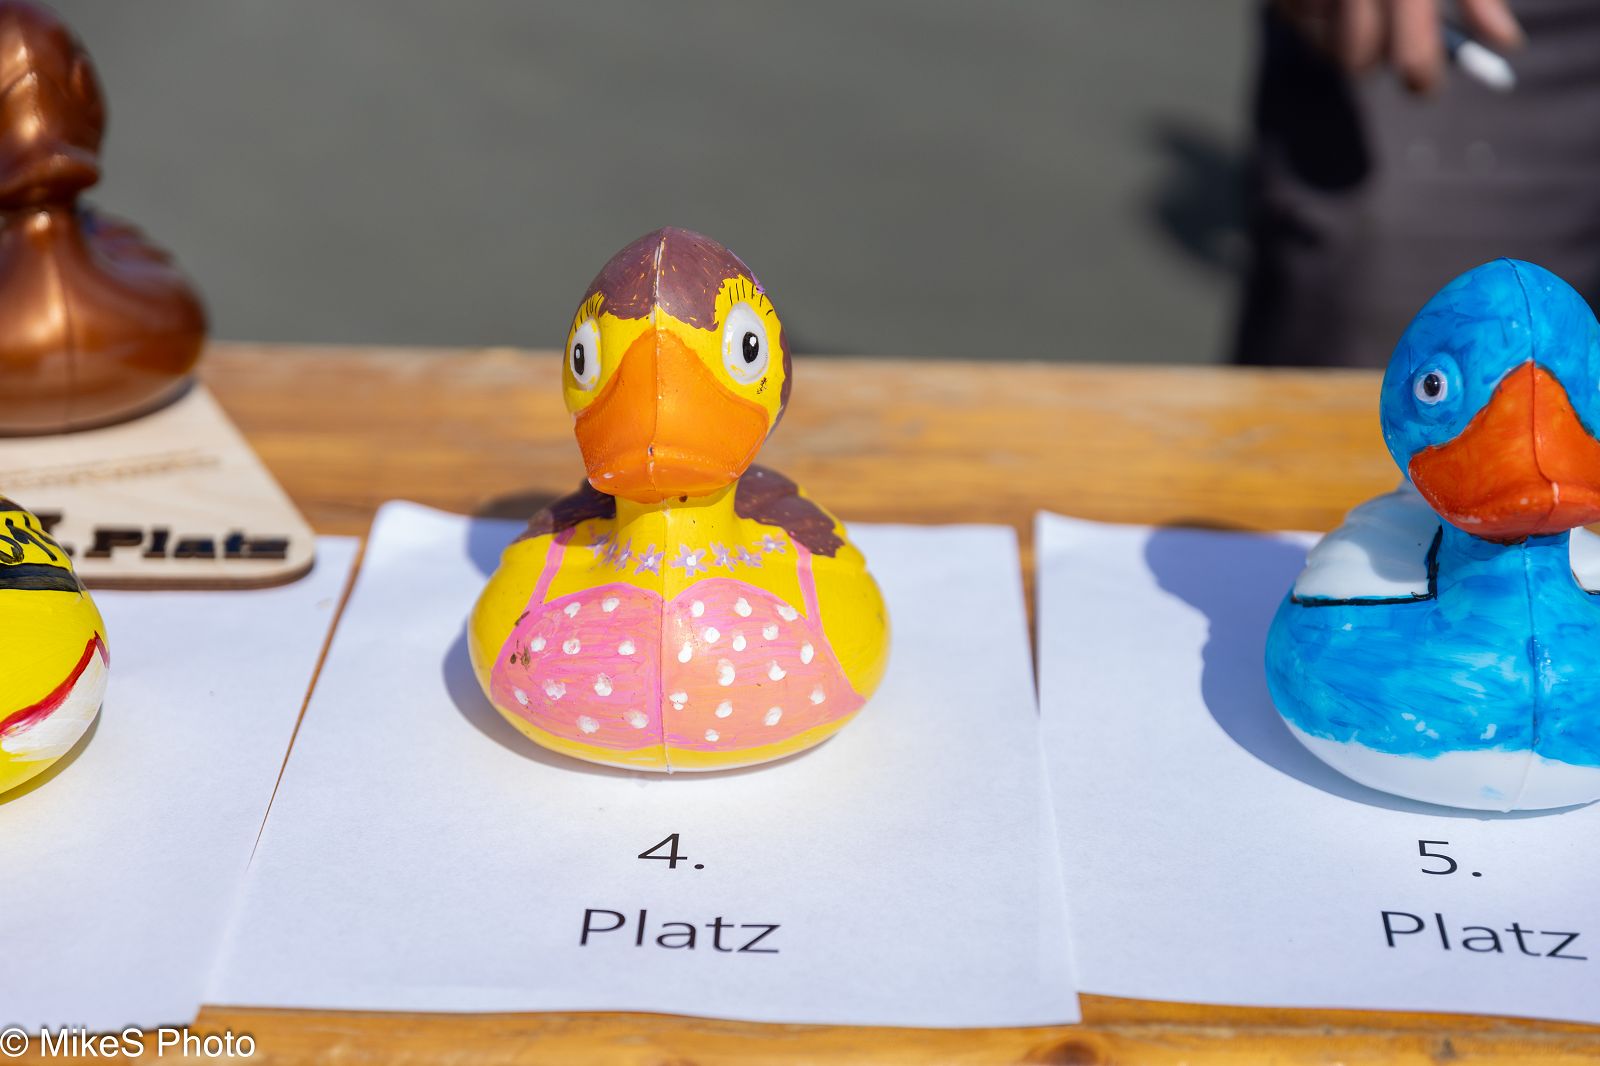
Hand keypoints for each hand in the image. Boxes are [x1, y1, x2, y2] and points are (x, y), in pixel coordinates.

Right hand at [1274, 0, 1523, 92]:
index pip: (1411, 57)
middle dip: (1375, 58)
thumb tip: (1505, 43)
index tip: (1426, 80)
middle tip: (1392, 40)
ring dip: (1342, 32)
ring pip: (1323, 44)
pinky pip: (1296, 17)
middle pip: (1357, 60)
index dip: (1421, 75)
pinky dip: (1315, 9)